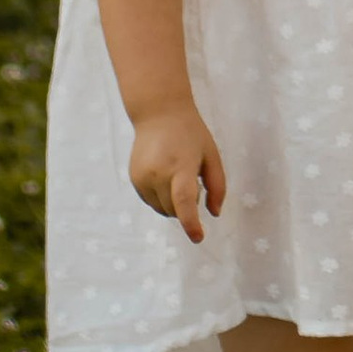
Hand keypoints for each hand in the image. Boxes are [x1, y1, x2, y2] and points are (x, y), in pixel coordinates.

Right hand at [128, 107, 225, 243]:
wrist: (159, 114)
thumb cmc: (191, 134)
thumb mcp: (212, 155)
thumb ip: (217, 186)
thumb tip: (214, 214)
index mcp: (181, 166)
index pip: (184, 201)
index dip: (191, 223)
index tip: (198, 237)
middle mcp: (158, 174)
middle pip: (175, 210)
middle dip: (187, 207)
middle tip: (194, 183)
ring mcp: (143, 178)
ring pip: (162, 209)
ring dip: (174, 204)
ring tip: (179, 176)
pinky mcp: (134, 180)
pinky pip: (151, 202)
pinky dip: (162, 198)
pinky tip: (166, 176)